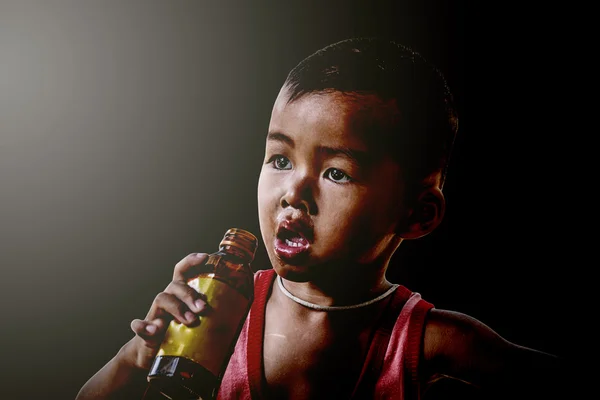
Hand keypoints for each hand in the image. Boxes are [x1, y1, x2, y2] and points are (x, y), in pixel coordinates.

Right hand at [128, 252, 210, 369]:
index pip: (184, 271)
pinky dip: (144, 326)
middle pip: (176, 286)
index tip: (205, 257)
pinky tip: (153, 330)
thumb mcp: (198, 325)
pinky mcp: (145, 332)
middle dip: (190, 294)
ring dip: (177, 308)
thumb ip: (214, 320)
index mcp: (181, 295)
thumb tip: (239, 318)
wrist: (151, 355)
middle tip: (203, 308)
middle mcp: (168, 300)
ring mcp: (156, 314)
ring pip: (162, 299)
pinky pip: (140, 326)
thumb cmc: (180, 336)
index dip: (192, 261)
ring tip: (190, 320)